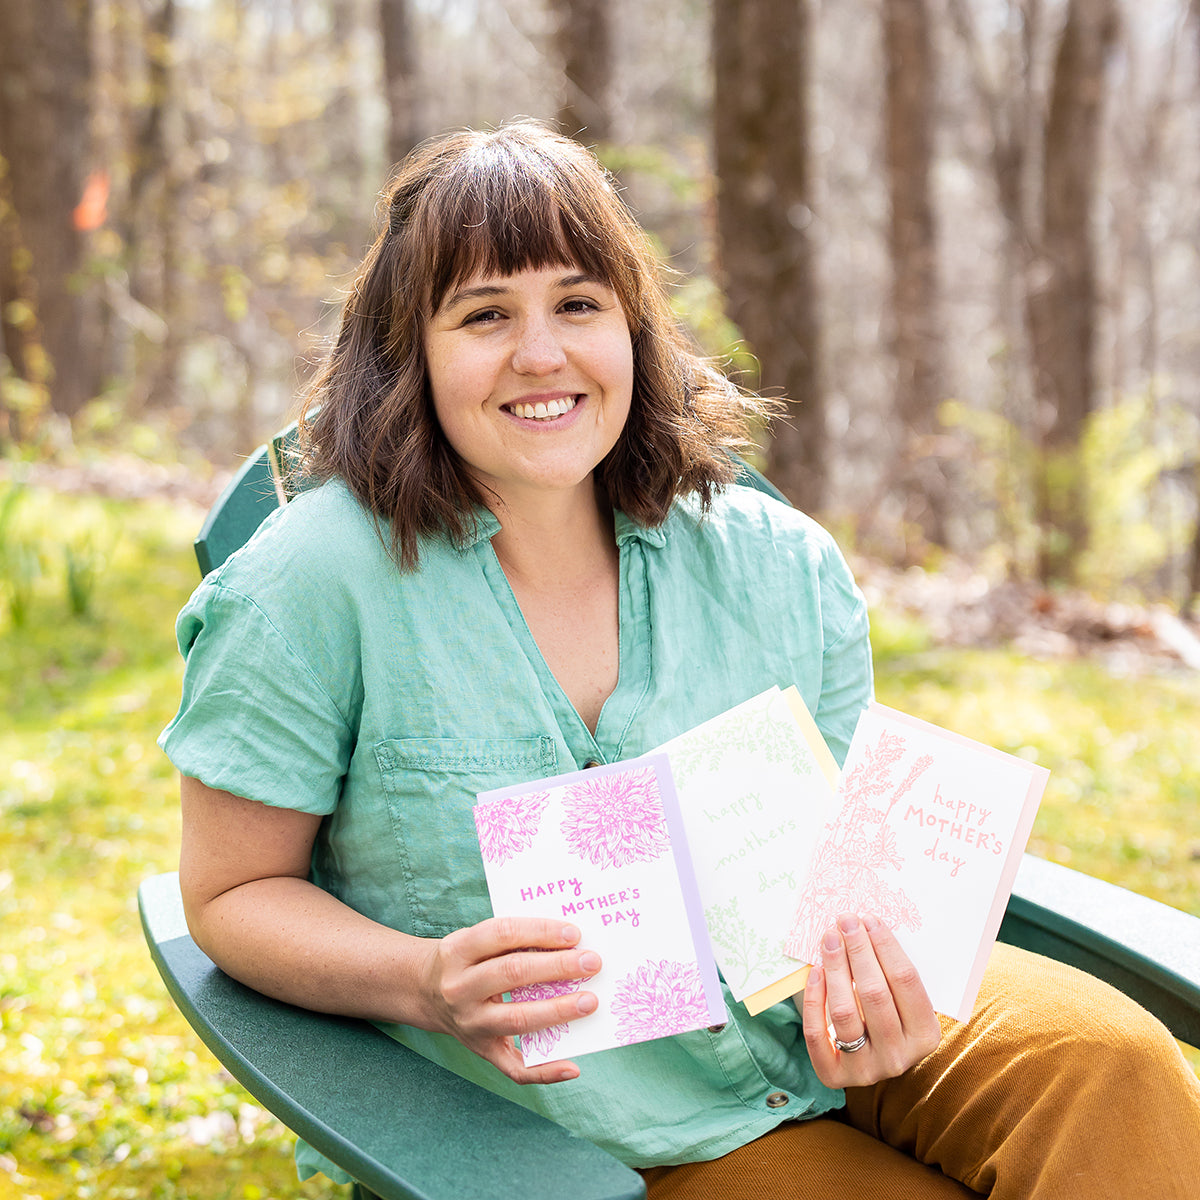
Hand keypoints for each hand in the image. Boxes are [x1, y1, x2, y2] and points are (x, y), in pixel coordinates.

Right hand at [419, 916, 600, 1084]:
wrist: (426, 991)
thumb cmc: (467, 958)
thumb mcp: (475, 938)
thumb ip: (513, 938)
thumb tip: (569, 942)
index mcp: (458, 950)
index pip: (503, 934)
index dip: (540, 932)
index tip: (574, 933)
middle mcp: (460, 987)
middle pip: (512, 973)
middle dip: (557, 967)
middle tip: (592, 963)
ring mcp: (470, 1023)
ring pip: (517, 1019)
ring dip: (558, 1010)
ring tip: (590, 1002)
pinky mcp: (482, 1051)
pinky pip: (514, 1068)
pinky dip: (545, 1071)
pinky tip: (573, 1066)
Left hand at [800, 912, 940, 1087]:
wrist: (869, 1059)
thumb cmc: (887, 1015)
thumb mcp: (901, 1000)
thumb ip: (891, 972)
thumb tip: (867, 924)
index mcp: (925, 1036)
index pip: (906, 982)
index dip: (886, 947)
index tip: (869, 920)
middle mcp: (898, 1058)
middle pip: (874, 994)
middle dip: (858, 951)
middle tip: (846, 921)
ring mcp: (866, 1070)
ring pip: (845, 1013)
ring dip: (835, 968)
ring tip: (830, 938)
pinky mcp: (834, 1076)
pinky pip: (818, 1034)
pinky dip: (814, 1000)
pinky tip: (816, 971)